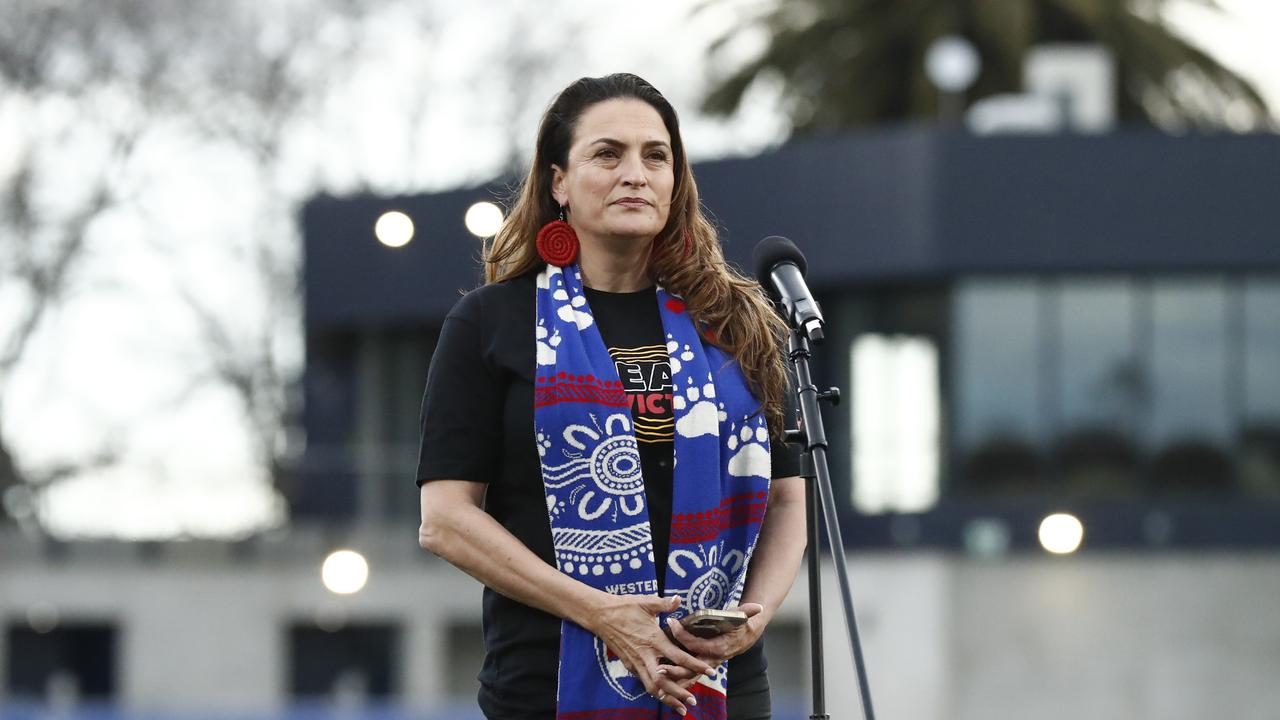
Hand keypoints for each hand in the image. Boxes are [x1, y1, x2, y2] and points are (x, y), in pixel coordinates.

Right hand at [587, 594, 717, 715]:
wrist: (601, 616)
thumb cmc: (625, 607)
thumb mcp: (646, 602)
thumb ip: (664, 604)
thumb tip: (679, 599)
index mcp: (654, 640)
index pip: (679, 657)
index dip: (696, 665)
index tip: (711, 672)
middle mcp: (646, 655)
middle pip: (664, 681)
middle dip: (680, 693)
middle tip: (693, 702)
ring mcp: (636, 663)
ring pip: (652, 687)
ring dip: (667, 698)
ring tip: (681, 707)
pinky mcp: (630, 666)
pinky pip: (645, 682)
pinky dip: (656, 691)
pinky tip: (664, 695)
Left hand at [658, 603, 766, 684]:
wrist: (744, 636)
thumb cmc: (739, 625)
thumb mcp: (742, 617)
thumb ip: (746, 612)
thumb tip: (757, 607)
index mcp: (718, 648)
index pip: (697, 644)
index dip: (683, 635)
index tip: (671, 622)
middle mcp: (711, 660)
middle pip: (691, 668)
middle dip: (675, 669)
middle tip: (659, 667)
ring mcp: (706, 665)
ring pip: (689, 676)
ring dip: (674, 678)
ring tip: (658, 676)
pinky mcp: (701, 665)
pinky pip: (688, 675)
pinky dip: (677, 680)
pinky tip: (664, 681)